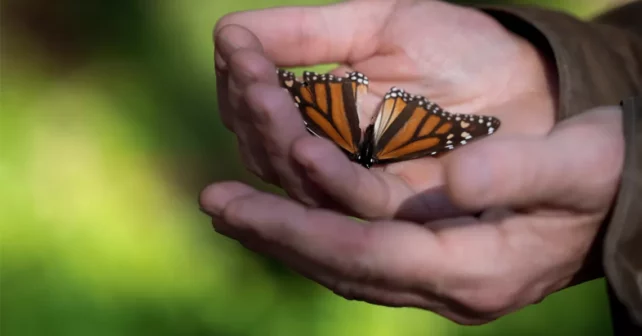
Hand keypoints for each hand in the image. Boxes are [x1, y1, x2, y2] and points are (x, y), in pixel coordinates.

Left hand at [200, 107, 623, 323]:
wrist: (622, 204)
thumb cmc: (607, 178)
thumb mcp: (585, 164)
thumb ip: (525, 170)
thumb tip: (453, 178)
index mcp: (478, 269)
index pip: (368, 255)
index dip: (301, 230)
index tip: (238, 203)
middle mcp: (447, 286)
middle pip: (343, 266)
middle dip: (275, 236)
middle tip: (215, 204)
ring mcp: (436, 281)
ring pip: (344, 265)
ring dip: (287, 235)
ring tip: (232, 207)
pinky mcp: (431, 265)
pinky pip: (359, 254)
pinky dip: (316, 233)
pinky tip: (287, 211)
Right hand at [213, 0, 556, 220]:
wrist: (527, 82)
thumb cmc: (455, 48)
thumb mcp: (378, 26)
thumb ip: (306, 34)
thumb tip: (227, 34)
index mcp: (318, 111)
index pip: (257, 109)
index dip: (243, 81)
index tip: (237, 48)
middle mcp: (328, 153)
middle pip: (267, 148)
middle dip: (255, 112)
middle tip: (251, 78)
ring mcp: (357, 184)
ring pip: (296, 179)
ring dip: (275, 140)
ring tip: (262, 95)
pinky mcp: (396, 210)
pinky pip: (352, 201)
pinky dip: (325, 177)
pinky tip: (304, 149)